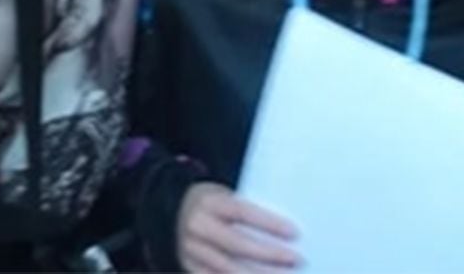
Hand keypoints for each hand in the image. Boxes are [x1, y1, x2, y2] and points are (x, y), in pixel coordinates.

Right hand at [177, 182, 299, 272]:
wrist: (167, 209)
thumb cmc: (210, 202)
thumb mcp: (223, 196)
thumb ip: (245, 211)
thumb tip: (281, 231)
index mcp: (210, 202)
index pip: (243, 213)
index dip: (269, 224)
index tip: (294, 233)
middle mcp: (198, 226)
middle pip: (237, 244)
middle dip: (269, 255)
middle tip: (296, 259)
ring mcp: (191, 249)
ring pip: (227, 268)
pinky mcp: (187, 266)